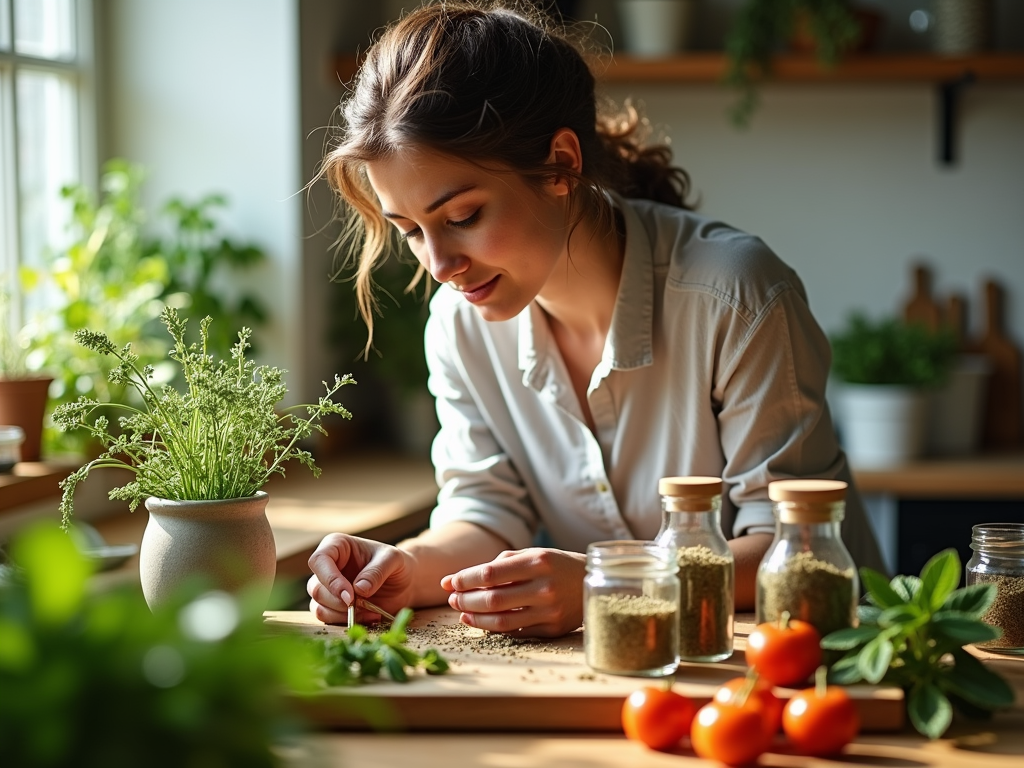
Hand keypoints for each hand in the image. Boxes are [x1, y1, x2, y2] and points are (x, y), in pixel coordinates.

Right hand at [307, 533, 417, 623]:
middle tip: (364, 605)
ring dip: (343, 614)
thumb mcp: (393, 560)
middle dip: (339, 602)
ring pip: (318, 606)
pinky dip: (346, 621)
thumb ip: (376, 571)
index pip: (319, 560)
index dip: (330, 580)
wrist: (405, 583)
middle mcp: (327, 566)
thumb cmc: (397, 564)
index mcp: (336, 546)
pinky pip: (327, 618)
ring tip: (371, 611)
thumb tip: (358, 589)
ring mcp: (327, 587)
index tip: (350, 595)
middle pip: (316, 587)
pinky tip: (369, 617)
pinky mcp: (331, 605)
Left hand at [441, 547, 585, 637]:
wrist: (592, 584)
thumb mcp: (533, 555)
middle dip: (465, 600)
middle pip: (492, 600)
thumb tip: (459, 579)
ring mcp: (550, 612)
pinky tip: (482, 622)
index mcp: (538, 562)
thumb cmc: (556, 565)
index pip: (490, 574)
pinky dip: (493, 628)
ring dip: (475, 618)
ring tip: (462, 612)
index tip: (449, 583)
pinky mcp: (552, 630)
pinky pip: (515, 632)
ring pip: (501, 621)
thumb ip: (499, 564)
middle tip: (452, 599)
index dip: (464, 580)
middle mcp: (545, 587)